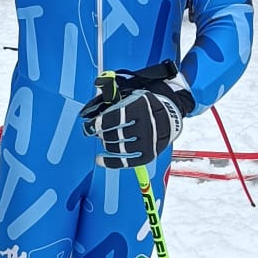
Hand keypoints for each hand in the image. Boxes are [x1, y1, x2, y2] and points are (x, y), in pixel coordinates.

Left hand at [77, 63, 194, 168]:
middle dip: (103, 134)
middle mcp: (147, 125)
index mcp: (142, 106)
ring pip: (119, 148)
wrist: (169, 117)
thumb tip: (88, 108)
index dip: (99, 123)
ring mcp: (149, 142)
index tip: (90, 126)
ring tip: (104, 139)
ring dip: (107, 144)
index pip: (116, 117)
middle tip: (99, 131)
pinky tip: (100, 159)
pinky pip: (126, 162)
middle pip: (116, 134)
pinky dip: (110, 162)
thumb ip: (111, 98)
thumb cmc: (145, 106)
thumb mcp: (131, 95)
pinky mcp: (149, 155)